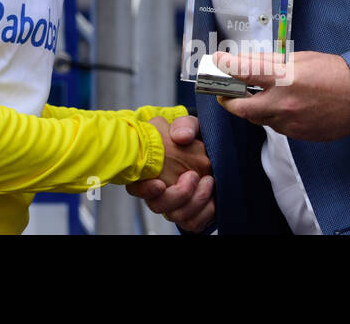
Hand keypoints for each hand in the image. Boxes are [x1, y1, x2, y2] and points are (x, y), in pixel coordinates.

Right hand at [126, 116, 215, 232]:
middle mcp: (160, 189)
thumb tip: (182, 138)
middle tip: (192, 176)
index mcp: (150, 170)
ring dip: (194, 201)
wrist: (198, 145)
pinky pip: (194, 224)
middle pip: (160, 207)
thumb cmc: (187, 136)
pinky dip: (204, 214)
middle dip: (180, 194)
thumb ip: (183, 126)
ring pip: (178, 217)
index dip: (146, 191)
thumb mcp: (184, 124)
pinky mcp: (191, 211)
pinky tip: (212, 198)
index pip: (137, 188)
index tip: (159, 184)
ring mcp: (175, 202)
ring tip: (206, 181)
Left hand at [213, 50, 349, 141]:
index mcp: (284, 78)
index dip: (224, 67)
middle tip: (224, 92)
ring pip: (257, 119)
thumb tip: (246, 63)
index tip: (216, 63)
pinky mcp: (298, 135)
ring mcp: (290, 122)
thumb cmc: (334, 73)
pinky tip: (283, 106)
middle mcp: (283, 103)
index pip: (242, 72)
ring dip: (251, 108)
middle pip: (239, 107)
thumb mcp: (299, 58)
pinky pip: (275, 127)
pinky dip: (272, 116)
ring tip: (257, 95)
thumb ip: (270, 62)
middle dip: (227, 99)